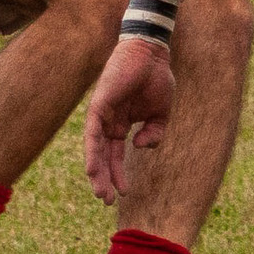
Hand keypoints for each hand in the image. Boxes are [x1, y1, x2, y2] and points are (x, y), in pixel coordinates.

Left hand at [84, 38, 174, 204]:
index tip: (123, 193)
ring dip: (97, 171)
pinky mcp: (100, 104)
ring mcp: (102, 113)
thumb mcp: (161, 114)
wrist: (152, 53)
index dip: (118, 174)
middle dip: (104, 179)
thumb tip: (140, 147)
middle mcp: (108, 121)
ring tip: (100, 192)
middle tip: (106, 200)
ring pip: (95, 148)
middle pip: (103, 156)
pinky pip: (93, 131)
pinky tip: (92, 168)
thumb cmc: (156, 79)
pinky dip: (92, 150)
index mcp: (121, 124)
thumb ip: (154, 134)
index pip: (115, 154)